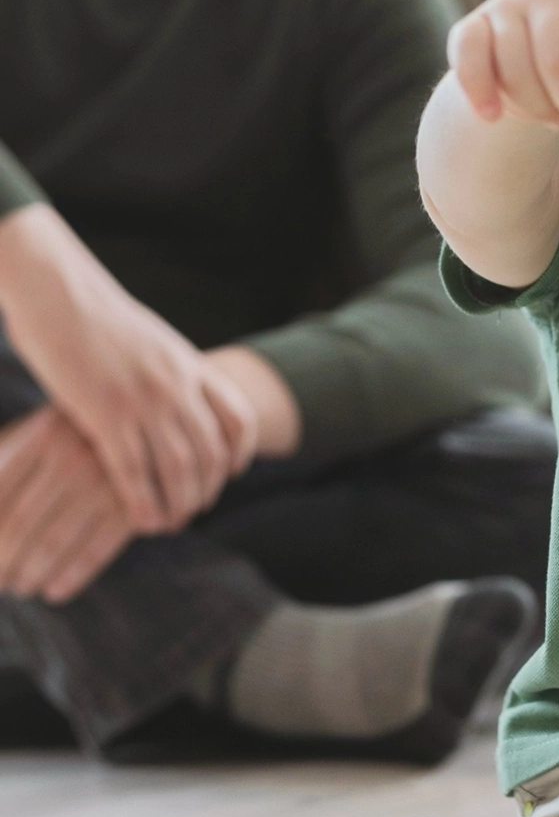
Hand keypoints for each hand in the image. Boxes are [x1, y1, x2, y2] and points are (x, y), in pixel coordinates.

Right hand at [0, 206, 257, 531]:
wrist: (59, 292)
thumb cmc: (94, 316)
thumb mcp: (150, 339)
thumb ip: (168, 368)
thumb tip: (178, 386)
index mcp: (189, 365)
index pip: (237, 417)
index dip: (241, 452)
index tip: (231, 473)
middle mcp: (176, 384)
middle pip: (211, 452)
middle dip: (207, 489)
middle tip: (194, 510)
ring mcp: (144, 400)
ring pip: (179, 467)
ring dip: (180, 503)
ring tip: (171, 524)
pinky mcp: (106, 413)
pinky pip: (134, 471)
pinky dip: (144, 502)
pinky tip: (143, 522)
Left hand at [0, 407, 134, 601]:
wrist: (149, 428)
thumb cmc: (71, 437)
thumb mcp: (35, 435)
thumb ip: (1, 460)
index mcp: (42, 434)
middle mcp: (74, 455)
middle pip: (21, 523)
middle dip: (2, 561)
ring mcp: (108, 481)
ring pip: (56, 542)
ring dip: (30, 574)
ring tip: (19, 587)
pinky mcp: (136, 505)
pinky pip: (96, 551)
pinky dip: (71, 577)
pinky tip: (53, 591)